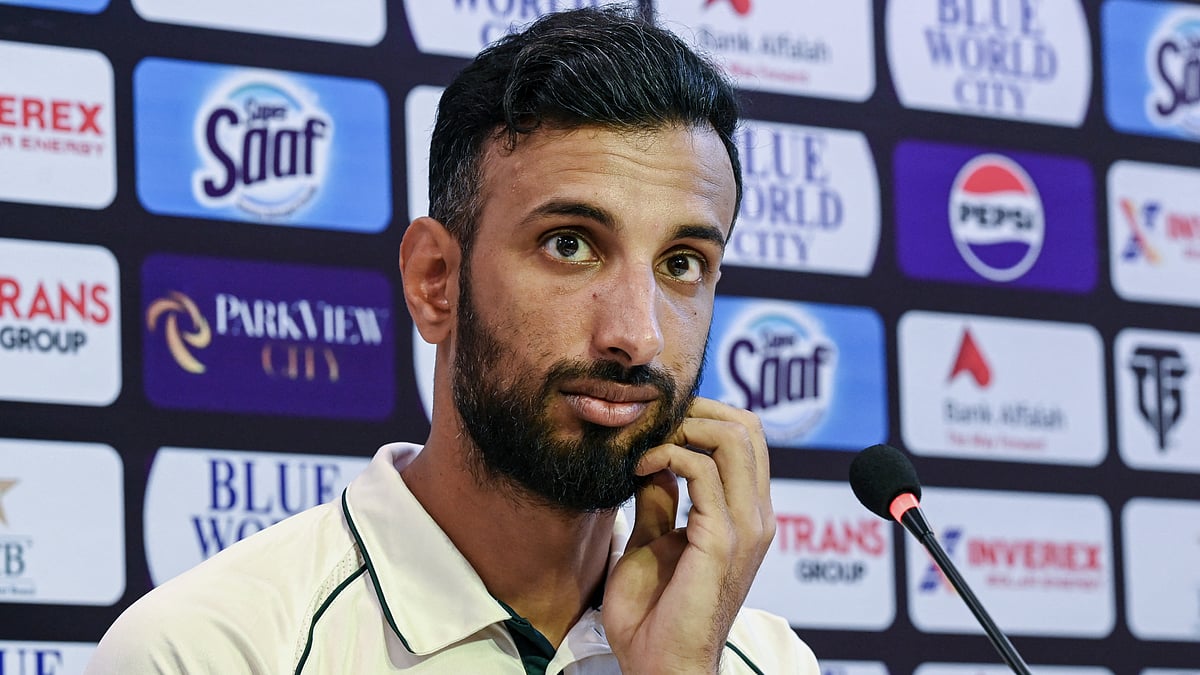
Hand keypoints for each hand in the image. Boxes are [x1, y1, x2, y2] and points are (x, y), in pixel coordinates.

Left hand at [601, 397, 774, 673]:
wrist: (659, 665)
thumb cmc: (654, 614)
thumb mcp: (652, 540)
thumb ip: (661, 499)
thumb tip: (656, 458)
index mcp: (745, 515)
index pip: (746, 439)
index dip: (704, 415)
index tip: (658, 421)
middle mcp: (756, 516)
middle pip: (748, 428)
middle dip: (696, 410)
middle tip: (653, 422)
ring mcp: (745, 527)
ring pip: (734, 438)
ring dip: (683, 427)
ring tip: (646, 443)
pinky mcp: (723, 539)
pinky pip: (703, 471)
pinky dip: (667, 455)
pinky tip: (639, 469)